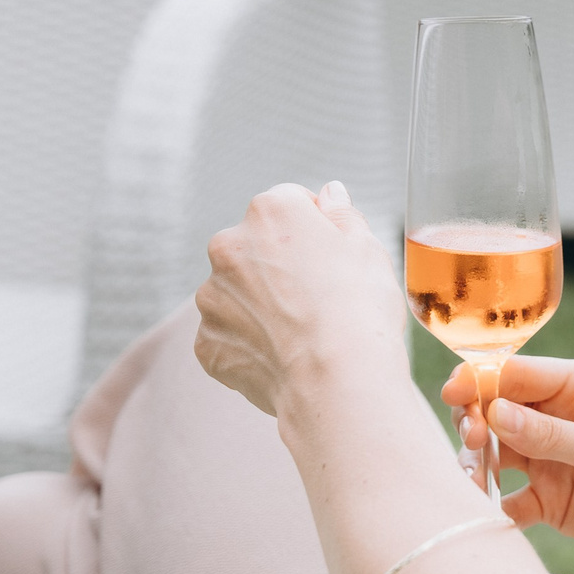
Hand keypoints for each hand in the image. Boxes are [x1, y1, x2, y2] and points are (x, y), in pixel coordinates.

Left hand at [195, 181, 407, 421]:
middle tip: (320, 297)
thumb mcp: (367, 247)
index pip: (291, 204)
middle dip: (280, 265)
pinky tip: (285, 356)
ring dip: (262, 304)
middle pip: (257, 247)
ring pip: (239, 292)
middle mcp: (228, 246)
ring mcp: (212, 298)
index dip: (318, 231)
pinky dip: (251, 343)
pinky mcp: (206, 343)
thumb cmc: (359, 308)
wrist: (337, 380)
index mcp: (269, 212)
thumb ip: (342, 213)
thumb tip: (330, 193)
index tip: (335, 259)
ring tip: (302, 332)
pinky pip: (229, 336)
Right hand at [443, 357, 573, 565]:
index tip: (455, 395)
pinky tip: (484, 510)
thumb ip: (553, 436)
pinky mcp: (550, 503)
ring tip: (473, 481)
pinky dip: (492, 503)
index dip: (483, 380)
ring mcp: (554, 460)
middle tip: (473, 445)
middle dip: (477, 422)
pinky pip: (508, 498)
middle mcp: (564, 418)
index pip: (520, 373)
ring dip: (478, 463)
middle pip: (498, 410)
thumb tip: (495, 413)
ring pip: (496, 453)